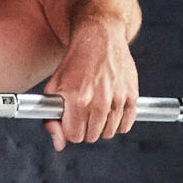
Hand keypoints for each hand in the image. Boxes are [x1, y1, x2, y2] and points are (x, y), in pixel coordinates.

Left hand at [44, 15, 138, 149]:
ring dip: (102, 126)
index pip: (75, 136)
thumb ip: (52, 119)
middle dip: (86, 128)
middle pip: (92, 136)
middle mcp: (99, 101)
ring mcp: (117, 99)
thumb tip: (59, 145)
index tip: (72, 121)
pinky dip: (119, 123)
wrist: (99, 37)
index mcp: (77, 99)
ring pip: (109, 133)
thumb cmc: (74, 63)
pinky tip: (111, 111)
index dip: (71, 130)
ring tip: (97, 109)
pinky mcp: (131, 95)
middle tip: (84, 113)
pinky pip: (126, 125)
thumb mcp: (54, 87)